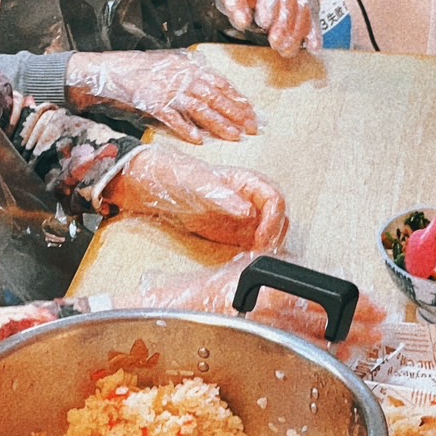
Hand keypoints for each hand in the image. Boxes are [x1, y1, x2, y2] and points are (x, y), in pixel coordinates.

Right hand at [65, 51, 257, 143]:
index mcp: (188, 66)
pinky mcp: (153, 103)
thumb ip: (189, 72)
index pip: (220, 83)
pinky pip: (174, 119)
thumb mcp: (168, 63)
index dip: (238, 99)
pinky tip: (200, 140)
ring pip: (201, 109)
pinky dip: (187, 130)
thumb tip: (210, 82)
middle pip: (216, 97)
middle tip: (253, 128)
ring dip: (219, 124)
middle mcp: (181, 77)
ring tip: (235, 137)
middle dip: (237, 114)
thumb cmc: (138, 69)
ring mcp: (167, 90)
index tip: (253, 112)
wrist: (107, 70)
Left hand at [106, 147, 287, 249]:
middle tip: (260, 252)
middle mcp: (251, 199)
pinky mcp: (234, 233)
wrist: (157, 186)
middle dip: (274, 236)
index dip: (273, 220)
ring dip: (268, 246)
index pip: (275, 200)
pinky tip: (246, 259)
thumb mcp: (199, 184)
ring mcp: (244, 217)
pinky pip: (254, 244)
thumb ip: (224, 197)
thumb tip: (248, 211)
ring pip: (270, 233)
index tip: (263, 237)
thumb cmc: (179, 175)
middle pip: (279, 218)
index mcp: (248, 182)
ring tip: (254, 257)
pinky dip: (255, 253)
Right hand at [124, 254, 385, 352]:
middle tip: (379, 328)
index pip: (315, 288)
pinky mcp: (243, 346)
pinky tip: (333, 360)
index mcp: (260, 275)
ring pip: (306, 337)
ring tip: (365, 346)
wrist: (161, 314)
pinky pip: (285, 354)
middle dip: (353, 322)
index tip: (372, 305)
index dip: (348, 298)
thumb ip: (276, 283)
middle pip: (317, 312)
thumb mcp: (240, 275)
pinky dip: (313, 357)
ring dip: (340, 342)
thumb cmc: (199, 297)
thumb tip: (317, 296)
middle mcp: (257, 299)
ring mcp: (250, 325)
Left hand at [214, 0, 320, 58]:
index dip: (269, 7)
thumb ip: (232, 1)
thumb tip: (242, 21)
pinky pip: (315, 19)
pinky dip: (315, 34)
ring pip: (304, 13)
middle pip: (290, 3)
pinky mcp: (311, 6)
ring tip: (285, 50)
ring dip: (296, 34)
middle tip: (275, 42)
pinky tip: (313, 47)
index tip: (264, 23)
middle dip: (283, 25)